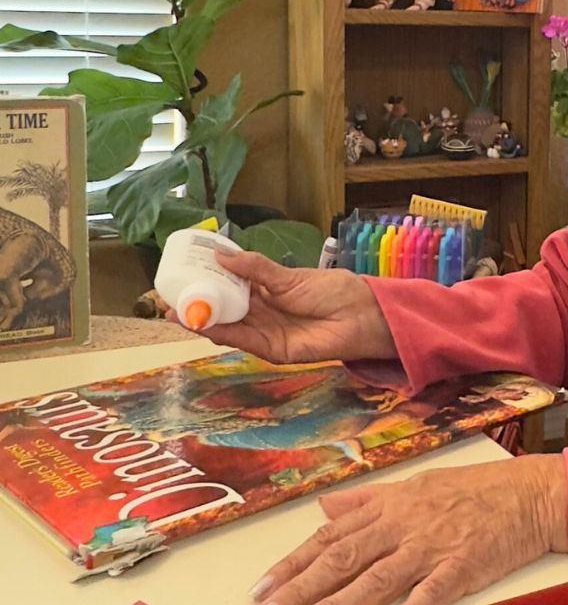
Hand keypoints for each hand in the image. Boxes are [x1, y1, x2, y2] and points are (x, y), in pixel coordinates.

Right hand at [172, 249, 395, 364]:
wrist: (361, 316)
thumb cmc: (332, 290)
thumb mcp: (288, 276)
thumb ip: (255, 268)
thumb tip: (220, 255)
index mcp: (267, 290)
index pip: (230, 285)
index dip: (207, 281)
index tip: (182, 272)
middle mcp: (262, 312)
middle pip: (223, 308)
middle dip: (196, 303)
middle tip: (168, 294)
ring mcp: (265, 332)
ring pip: (226, 326)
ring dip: (200, 319)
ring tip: (173, 309)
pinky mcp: (270, 350)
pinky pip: (240, 341)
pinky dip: (218, 333)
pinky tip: (198, 323)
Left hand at [249, 454, 567, 604]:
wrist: (531, 494)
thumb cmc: (474, 491)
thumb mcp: (416, 485)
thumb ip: (368, 501)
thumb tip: (326, 507)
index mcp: (390, 507)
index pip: (330, 537)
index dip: (293, 563)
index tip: (261, 589)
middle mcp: (404, 525)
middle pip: (342, 559)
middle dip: (299, 589)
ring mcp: (433, 546)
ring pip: (376, 578)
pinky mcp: (464, 566)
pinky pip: (431, 593)